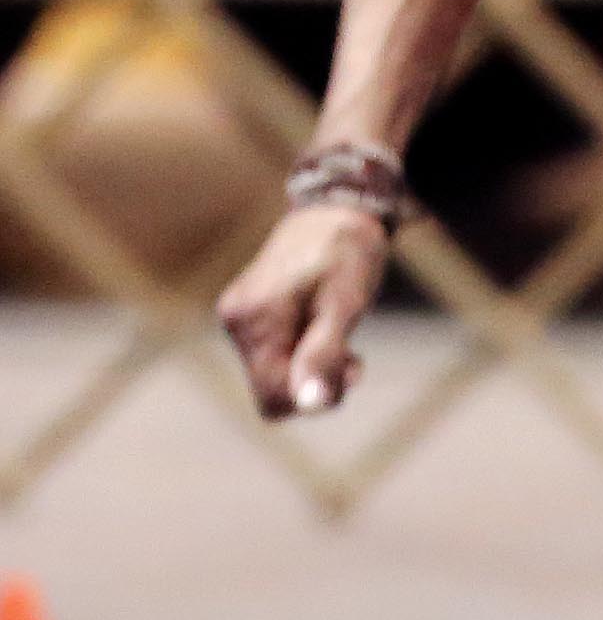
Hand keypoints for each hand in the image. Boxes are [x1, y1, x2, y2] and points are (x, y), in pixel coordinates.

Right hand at [217, 205, 390, 418]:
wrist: (334, 216)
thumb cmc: (345, 256)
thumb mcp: (344, 307)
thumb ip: (324, 354)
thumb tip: (309, 404)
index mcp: (252, 319)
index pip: (274, 398)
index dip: (314, 397)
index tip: (349, 367)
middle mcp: (234, 321)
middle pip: (272, 393)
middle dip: (315, 384)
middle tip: (350, 357)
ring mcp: (238, 320)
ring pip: (275, 380)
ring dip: (312, 370)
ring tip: (339, 340)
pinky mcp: (248, 318)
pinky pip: (274, 361)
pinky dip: (303, 358)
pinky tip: (323, 334)